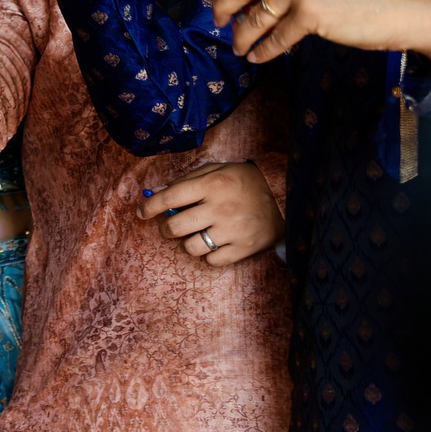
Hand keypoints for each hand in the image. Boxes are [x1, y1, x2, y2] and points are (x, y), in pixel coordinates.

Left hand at [138, 160, 281, 264]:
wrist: (288, 196)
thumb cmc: (245, 182)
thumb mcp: (217, 170)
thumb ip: (186, 180)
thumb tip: (155, 192)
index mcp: (213, 184)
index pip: (170, 197)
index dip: (150, 206)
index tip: (142, 212)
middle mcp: (222, 208)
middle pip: (176, 227)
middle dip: (166, 228)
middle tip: (171, 227)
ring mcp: (234, 230)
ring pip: (191, 247)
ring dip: (188, 243)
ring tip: (197, 234)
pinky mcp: (245, 248)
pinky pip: (212, 260)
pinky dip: (208, 254)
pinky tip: (215, 243)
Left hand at [210, 0, 430, 66]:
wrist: (414, 8)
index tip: (227, 4)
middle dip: (226, 10)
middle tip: (218, 24)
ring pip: (258, 15)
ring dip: (244, 35)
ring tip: (241, 48)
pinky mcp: (311, 12)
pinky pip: (276, 37)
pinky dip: (264, 50)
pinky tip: (259, 57)